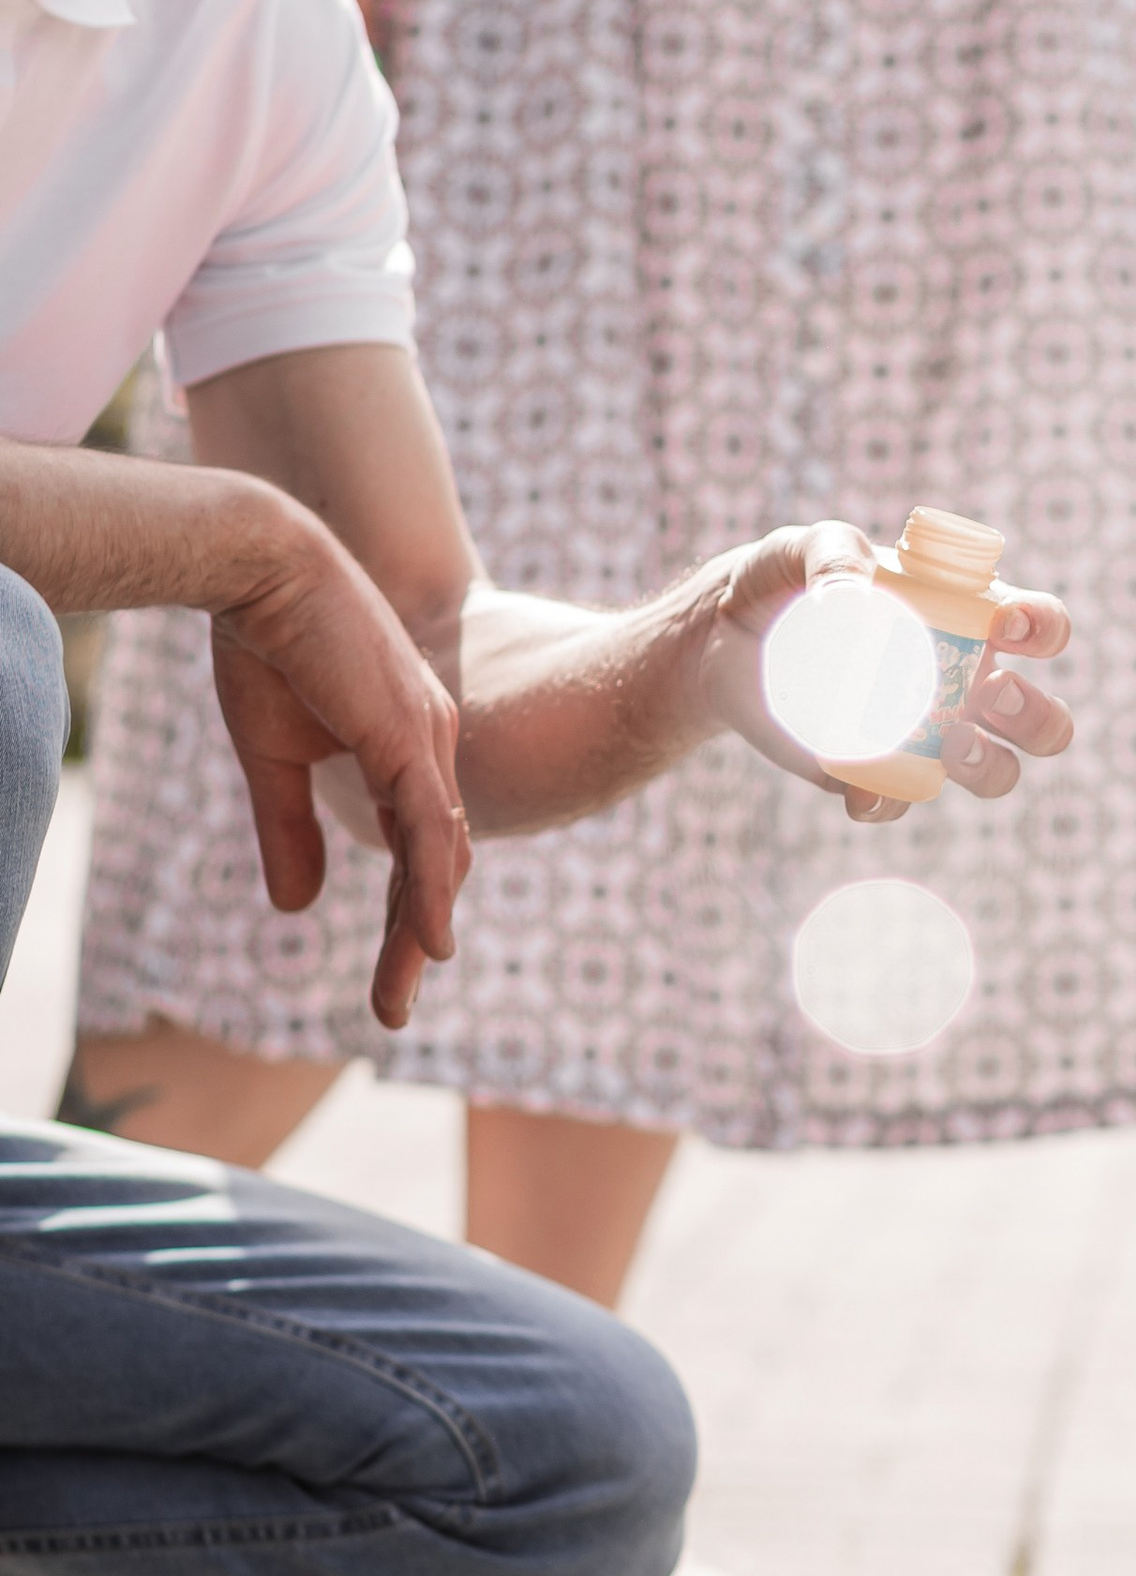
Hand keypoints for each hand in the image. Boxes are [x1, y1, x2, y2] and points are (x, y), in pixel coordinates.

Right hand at [207, 520, 469, 1032]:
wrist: (258, 565)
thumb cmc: (266, 645)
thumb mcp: (273, 757)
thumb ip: (291, 830)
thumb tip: (299, 909)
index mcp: (407, 745)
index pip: (417, 845)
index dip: (402, 910)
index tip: (392, 972)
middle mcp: (430, 743)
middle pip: (436, 860)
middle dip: (412, 938)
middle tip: (394, 1010)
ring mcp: (425, 737)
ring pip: (437, 854)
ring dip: (419, 929)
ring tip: (405, 992)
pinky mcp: (405, 732)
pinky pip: (428, 824)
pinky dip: (429, 886)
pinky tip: (431, 940)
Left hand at [699, 525, 1073, 816]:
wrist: (722, 636)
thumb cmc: (786, 577)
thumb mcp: (808, 545)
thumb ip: (834, 553)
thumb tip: (851, 602)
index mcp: (969, 619)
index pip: (1040, 626)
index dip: (1045, 627)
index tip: (1005, 623)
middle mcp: (963, 682)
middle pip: (1040, 720)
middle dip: (1036, 716)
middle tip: (989, 692)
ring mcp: (924, 735)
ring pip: (994, 771)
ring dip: (989, 767)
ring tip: (949, 745)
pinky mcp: (872, 772)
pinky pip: (900, 799)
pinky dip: (889, 800)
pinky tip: (862, 789)